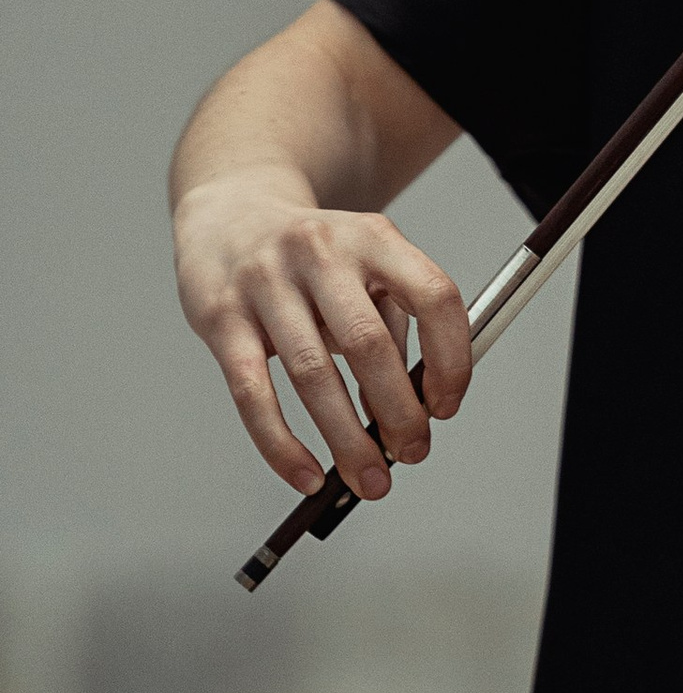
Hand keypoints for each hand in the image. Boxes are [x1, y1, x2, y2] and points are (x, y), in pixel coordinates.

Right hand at [173, 169, 470, 501]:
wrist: (229, 214)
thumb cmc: (313, 258)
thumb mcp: (366, 268)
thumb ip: (393, 330)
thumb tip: (406, 414)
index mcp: (374, 237)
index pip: (434, 297)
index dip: (451, 359)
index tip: (447, 407)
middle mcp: (321, 252)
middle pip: (370, 344)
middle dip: (399, 413)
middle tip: (412, 453)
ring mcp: (266, 282)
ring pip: (313, 375)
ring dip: (347, 440)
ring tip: (369, 478)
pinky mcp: (220, 317)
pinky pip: (254, 393)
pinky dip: (282, 445)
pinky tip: (306, 474)